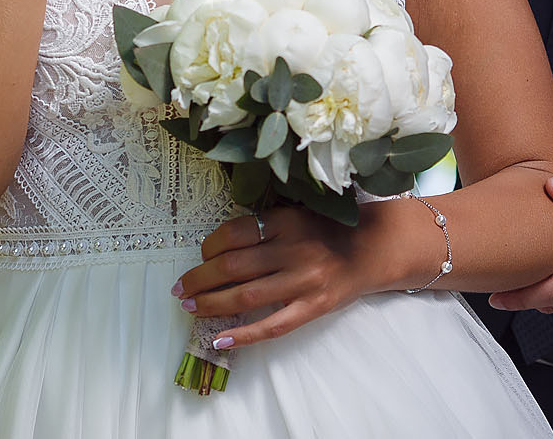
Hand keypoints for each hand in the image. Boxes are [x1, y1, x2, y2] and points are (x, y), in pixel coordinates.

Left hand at [172, 207, 367, 348]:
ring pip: (246, 297)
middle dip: (199, 279)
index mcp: (286, 221)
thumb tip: (216, 248)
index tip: (200, 255)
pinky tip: (219, 339)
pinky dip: (243, 335)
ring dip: (212, 304)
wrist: (372, 249)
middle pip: (233, 266)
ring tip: (190, 307)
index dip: (208, 246)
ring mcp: (304, 281)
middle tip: (180, 288)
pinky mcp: (313, 307)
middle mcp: (294, 250)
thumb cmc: (326, 230)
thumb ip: (264, 226)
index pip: (234, 233)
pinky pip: (273, 326)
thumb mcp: (295, 214)